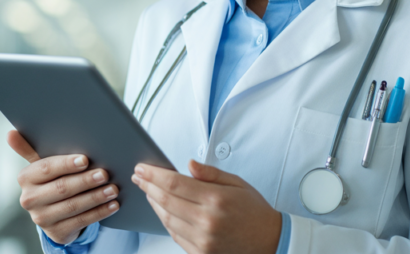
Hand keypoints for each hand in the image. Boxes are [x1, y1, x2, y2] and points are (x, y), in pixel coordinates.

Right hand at [7, 130, 120, 244]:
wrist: (54, 212)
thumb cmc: (53, 179)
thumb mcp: (44, 165)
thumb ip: (30, 148)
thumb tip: (10, 133)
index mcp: (26, 178)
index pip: (46, 168)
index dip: (66, 164)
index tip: (85, 159)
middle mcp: (29, 199)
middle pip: (61, 188)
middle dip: (85, 181)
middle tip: (105, 174)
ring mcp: (41, 218)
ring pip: (72, 206)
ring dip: (96, 197)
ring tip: (113, 189)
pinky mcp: (56, 232)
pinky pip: (81, 222)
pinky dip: (99, 212)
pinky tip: (113, 204)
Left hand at [133, 159, 281, 253]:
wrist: (271, 241)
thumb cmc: (254, 210)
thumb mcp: (237, 183)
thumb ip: (210, 173)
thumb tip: (187, 164)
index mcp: (216, 199)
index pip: (174, 183)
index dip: (154, 174)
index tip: (142, 167)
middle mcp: (207, 221)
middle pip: (166, 201)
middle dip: (147, 186)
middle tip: (138, 176)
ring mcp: (202, 240)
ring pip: (166, 219)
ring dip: (153, 203)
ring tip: (148, 191)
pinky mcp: (201, 253)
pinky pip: (175, 235)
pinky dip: (165, 221)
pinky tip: (163, 210)